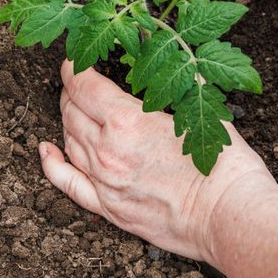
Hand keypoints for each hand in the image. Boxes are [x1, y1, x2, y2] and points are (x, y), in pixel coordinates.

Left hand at [38, 61, 276, 262]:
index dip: (74, 67)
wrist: (230, 218)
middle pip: (72, 111)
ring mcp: (105, 182)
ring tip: (73, 108)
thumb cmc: (225, 166)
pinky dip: (53, 164)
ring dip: (67, 120)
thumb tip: (173, 69)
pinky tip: (47, 150)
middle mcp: (107, 150)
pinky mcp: (110, 209)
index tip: (74, 59)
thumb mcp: (201, 112)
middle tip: (78, 82)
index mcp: (127, 120)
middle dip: (71, 91)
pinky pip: (68, 183)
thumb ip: (177, 90)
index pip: (84, 85)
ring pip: (70, 141)